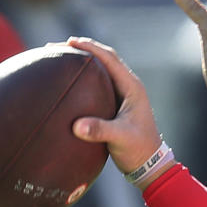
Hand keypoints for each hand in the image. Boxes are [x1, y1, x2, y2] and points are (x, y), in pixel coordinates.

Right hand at [66, 38, 167, 175]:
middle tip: (58, 47)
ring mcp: (122, 95)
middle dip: (83, 50)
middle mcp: (128, 86)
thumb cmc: (139, 149)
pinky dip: (83, 79)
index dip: (90, 48)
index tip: (70, 42)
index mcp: (132, 87)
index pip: (109, 59)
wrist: (149, 164)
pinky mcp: (115, 105)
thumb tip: (77, 126)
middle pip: (104, 59)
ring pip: (101, 70)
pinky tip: (69, 83)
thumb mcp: (120, 138)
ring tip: (60, 59)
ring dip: (83, 63)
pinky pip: (97, 85)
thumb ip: (100, 130)